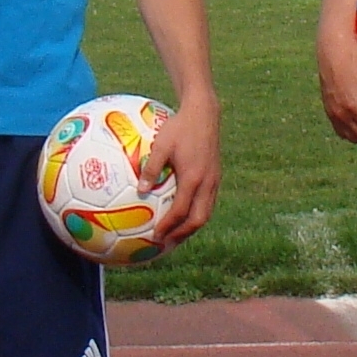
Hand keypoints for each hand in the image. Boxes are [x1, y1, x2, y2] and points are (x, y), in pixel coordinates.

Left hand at [140, 93, 222, 248]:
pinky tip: (185, 213)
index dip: (169, 226)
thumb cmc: (179, 127)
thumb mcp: (161, 145)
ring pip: (206, 212)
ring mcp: (214, 180)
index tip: (156, 236)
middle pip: (199, 219)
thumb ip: (151, 168)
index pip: (181, 211)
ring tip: (177, 234)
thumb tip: (141, 190)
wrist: (204, 113)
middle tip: (167, 242)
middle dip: (183, 234)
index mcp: (193, 178)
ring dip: (191, 227)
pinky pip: (208, 202)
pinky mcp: (216, 176)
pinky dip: (197, 213)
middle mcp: (207, 183)